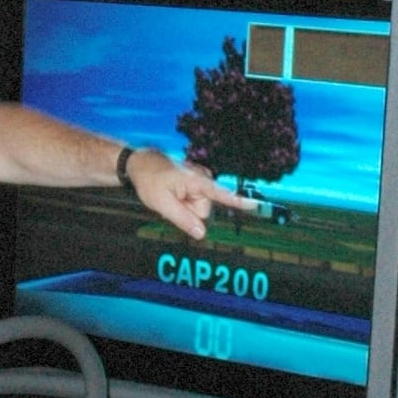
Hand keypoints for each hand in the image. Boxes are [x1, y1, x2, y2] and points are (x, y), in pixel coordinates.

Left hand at [126, 149, 257, 240]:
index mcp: (197, 181)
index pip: (221, 195)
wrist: (142, 163)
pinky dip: (185, 201)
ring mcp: (200, 180)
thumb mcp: (163, 204)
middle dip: (188, 211)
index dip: (239, 202)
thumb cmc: (150, 181)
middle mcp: (203, 179)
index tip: (255, 205)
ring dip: (185, 207)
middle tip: (172, 201)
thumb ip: (183, 220)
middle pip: (204, 210)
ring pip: (199, 207)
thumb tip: (202, 234)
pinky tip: (174, 193)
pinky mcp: (197, 183)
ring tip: (171, 196)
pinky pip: (195, 201)